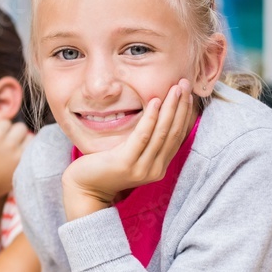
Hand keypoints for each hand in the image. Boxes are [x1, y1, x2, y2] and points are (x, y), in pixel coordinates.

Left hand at [0, 120, 32, 198]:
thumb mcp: (2, 184)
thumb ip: (13, 172)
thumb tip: (17, 160)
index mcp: (21, 171)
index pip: (34, 152)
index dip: (25, 148)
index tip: (15, 149)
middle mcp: (20, 158)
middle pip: (30, 139)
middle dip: (20, 139)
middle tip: (5, 142)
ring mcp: (10, 145)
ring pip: (21, 128)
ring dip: (10, 131)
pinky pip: (5, 123)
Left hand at [62, 79, 193, 220]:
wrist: (84, 188)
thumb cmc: (104, 166)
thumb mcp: (129, 154)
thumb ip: (144, 142)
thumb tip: (154, 116)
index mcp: (158, 166)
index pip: (177, 137)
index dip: (184, 114)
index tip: (187, 93)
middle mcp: (155, 169)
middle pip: (174, 133)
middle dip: (181, 106)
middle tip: (186, 84)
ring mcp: (141, 168)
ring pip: (162, 133)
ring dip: (171, 108)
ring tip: (176, 88)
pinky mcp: (126, 163)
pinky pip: (142, 136)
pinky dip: (151, 118)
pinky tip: (155, 101)